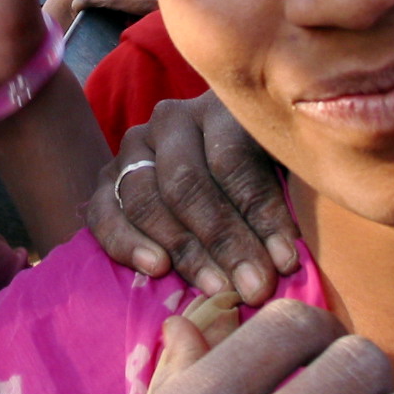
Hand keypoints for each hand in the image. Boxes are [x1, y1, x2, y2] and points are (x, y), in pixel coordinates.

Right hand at [89, 91, 299, 305]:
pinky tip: (157, 268)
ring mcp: (134, 146)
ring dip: (183, 250)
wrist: (212, 163)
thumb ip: (289, 195)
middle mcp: (172, 119)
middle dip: (224, 241)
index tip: (285, 261)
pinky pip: (104, 212)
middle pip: (188, 182)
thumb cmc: (267, 171)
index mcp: (221, 106)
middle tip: (253, 287)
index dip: (260, 214)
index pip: (233, 159)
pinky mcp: (108, 177)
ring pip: (146, 198)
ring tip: (216, 287)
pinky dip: (126, 243)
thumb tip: (287, 255)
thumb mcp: (286, 166)